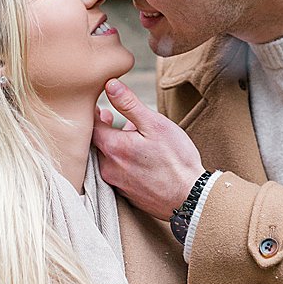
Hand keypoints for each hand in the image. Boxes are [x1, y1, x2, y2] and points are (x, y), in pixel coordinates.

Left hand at [92, 79, 204, 220]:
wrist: (190, 198)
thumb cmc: (176, 160)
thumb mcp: (154, 124)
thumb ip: (129, 104)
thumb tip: (110, 85)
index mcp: (112, 148)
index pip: (92, 125)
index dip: (94, 113)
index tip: (98, 105)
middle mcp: (108, 167)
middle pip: (96, 143)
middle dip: (101, 128)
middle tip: (107, 116)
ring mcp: (115, 182)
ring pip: (105, 158)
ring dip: (112, 145)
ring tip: (125, 134)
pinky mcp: (125, 193)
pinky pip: (115, 172)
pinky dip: (120, 160)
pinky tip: (135, 156)